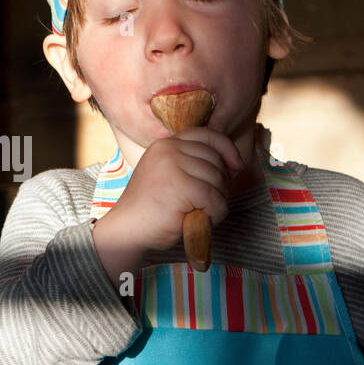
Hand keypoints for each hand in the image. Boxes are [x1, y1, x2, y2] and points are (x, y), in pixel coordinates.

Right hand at [105, 126, 242, 254]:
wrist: (127, 230)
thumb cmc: (152, 209)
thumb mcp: (170, 177)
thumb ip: (194, 165)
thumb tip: (235, 164)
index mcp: (165, 145)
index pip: (206, 134)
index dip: (226, 148)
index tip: (236, 166)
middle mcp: (168, 150)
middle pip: (215, 159)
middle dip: (221, 183)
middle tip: (209, 203)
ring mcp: (173, 166)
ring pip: (217, 180)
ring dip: (218, 201)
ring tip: (202, 214)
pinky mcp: (180, 186)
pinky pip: (214, 198)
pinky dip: (215, 213)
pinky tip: (202, 220)